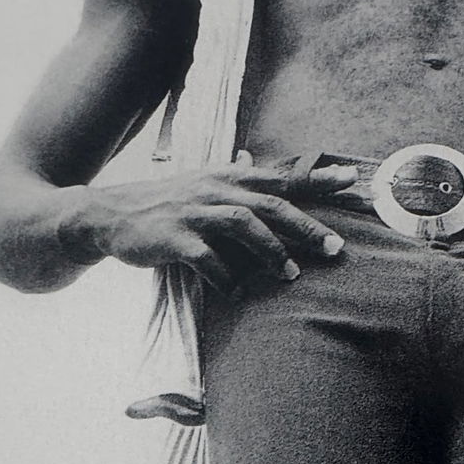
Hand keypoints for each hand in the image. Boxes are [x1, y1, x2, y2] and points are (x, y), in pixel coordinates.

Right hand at [64, 155, 355, 294]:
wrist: (110, 214)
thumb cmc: (167, 205)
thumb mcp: (204, 186)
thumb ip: (238, 183)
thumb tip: (269, 171)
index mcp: (227, 177)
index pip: (280, 175)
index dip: (317, 177)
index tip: (353, 180)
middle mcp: (214, 189)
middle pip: (270, 202)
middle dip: (305, 225)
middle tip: (334, 247)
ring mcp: (193, 213)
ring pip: (243, 225)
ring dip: (271, 251)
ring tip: (289, 275)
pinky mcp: (173, 238)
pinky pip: (208, 259)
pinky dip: (228, 277)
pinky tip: (239, 292)